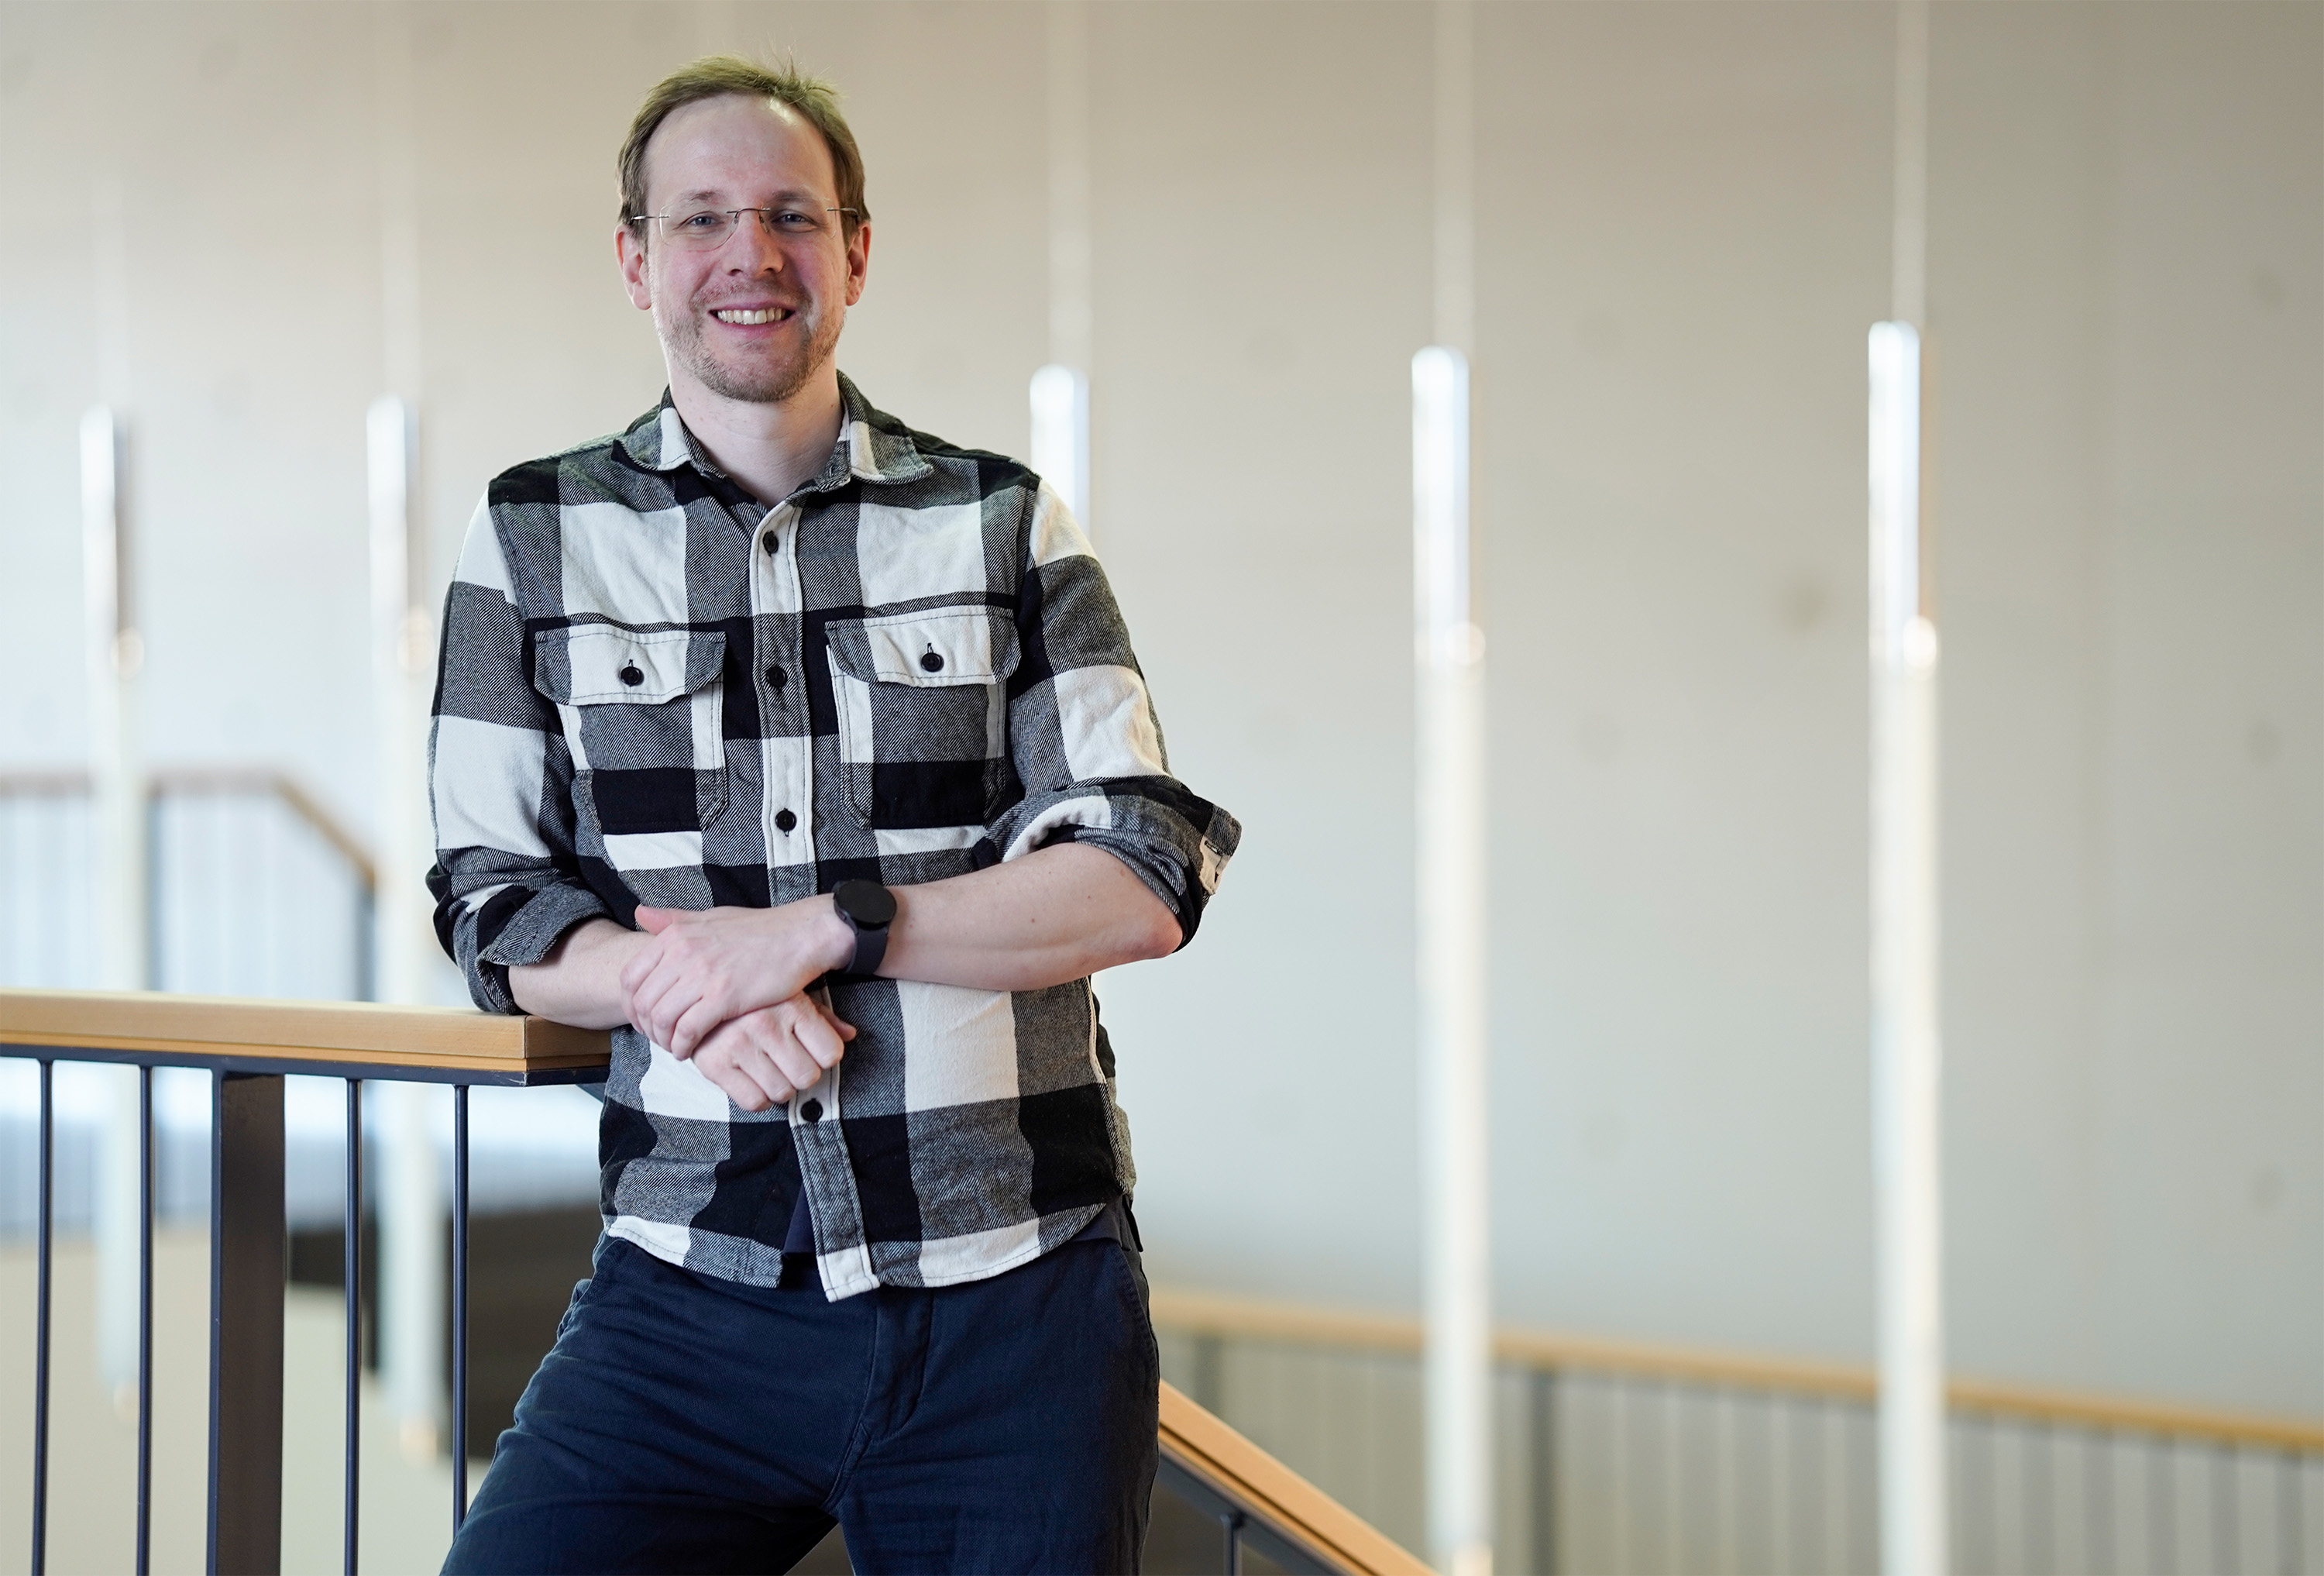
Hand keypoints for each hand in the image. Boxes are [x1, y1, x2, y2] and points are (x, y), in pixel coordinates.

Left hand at [621, 901, 851, 1056]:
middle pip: (642, 1002)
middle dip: (646, 1028)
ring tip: (675, 1047)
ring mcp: (703, 974)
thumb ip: (673, 919)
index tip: (644, 1019)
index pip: (630, 977)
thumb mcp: (710, 917)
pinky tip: (689, 1051)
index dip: (631, 1005)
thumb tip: (639, 913)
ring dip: (663, 1040)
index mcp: (676, 934)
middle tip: (659, 1038)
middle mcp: (683, 952)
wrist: (800, 936)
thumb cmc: (759, 929)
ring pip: (661, 1019)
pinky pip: (688, 1030)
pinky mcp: (724, 996)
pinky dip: (683, 1046)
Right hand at [684, 994, 856, 1113]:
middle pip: (808, 1077)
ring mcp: (739, 1044)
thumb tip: (850, 1034)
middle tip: (787, 1064)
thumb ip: (822, 1018)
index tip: (811, 1052)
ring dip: (779, 1087)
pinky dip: (758, 1098)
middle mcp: (766, 1024)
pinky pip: (754, 1102)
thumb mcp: (790, 998)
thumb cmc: (752, 1000)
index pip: (831, 1053)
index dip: (824, 1058)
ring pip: (782, 1092)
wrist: (695, 997)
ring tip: (768, 1069)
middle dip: (800, 1075)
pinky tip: (752, 1080)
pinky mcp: (716, 1064)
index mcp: (790, 1005)